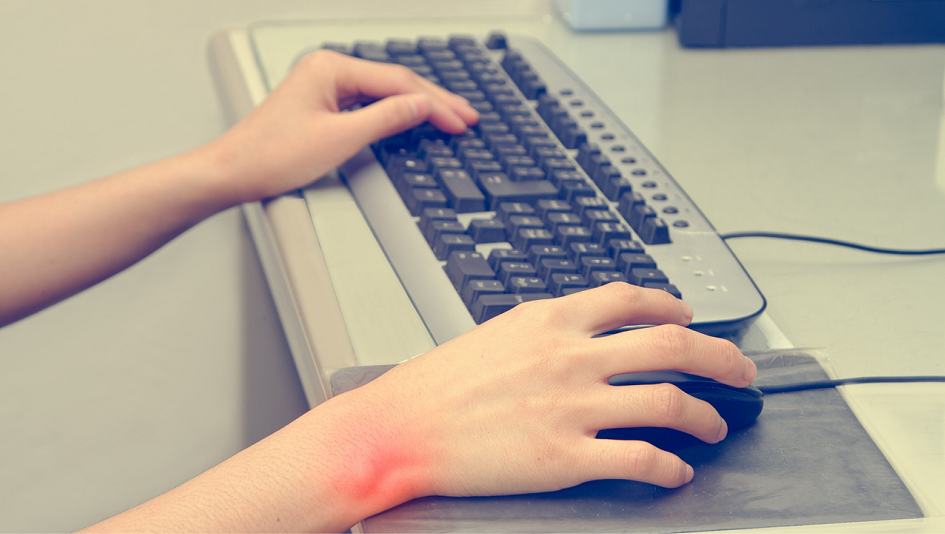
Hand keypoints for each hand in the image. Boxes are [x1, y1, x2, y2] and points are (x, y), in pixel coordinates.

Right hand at [79, 284, 755, 532]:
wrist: (399, 425)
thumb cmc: (437, 384)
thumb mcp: (496, 335)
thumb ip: (546, 331)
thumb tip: (582, 334)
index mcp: (551, 319)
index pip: (632, 299)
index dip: (673, 305)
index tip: (689, 315)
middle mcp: (572, 356)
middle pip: (672, 343)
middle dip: (721, 356)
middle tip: (741, 369)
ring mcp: (574, 406)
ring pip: (670, 401)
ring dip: (706, 414)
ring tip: (717, 424)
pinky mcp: (567, 456)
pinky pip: (641, 458)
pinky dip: (670, 465)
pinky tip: (676, 471)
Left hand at [204, 50, 478, 204]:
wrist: (232, 173)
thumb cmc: (271, 155)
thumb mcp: (340, 139)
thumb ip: (386, 119)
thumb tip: (421, 106)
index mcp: (331, 67)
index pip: (398, 83)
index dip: (435, 104)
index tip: (461, 120)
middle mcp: (327, 70)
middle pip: (394, 83)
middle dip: (433, 101)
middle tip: (467, 116)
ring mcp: (323, 87)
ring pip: (383, 93)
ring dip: (417, 107)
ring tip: (450, 117)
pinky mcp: (321, 106)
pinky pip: (368, 104)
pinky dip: (394, 114)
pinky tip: (413, 119)